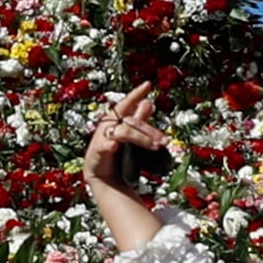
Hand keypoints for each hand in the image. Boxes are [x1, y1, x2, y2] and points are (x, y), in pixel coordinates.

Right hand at [82, 85, 170, 201]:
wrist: (104, 177)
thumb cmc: (117, 155)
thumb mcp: (130, 135)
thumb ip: (138, 119)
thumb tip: (148, 102)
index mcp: (115, 118)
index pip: (127, 102)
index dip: (136, 93)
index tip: (147, 84)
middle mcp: (108, 125)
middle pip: (133, 122)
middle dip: (150, 131)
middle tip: (165, 141)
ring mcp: (102, 137)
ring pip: (125, 132)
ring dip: (142, 138)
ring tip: (156, 147)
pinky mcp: (97, 150)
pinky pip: (105, 145)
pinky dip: (110, 144)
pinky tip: (114, 146)